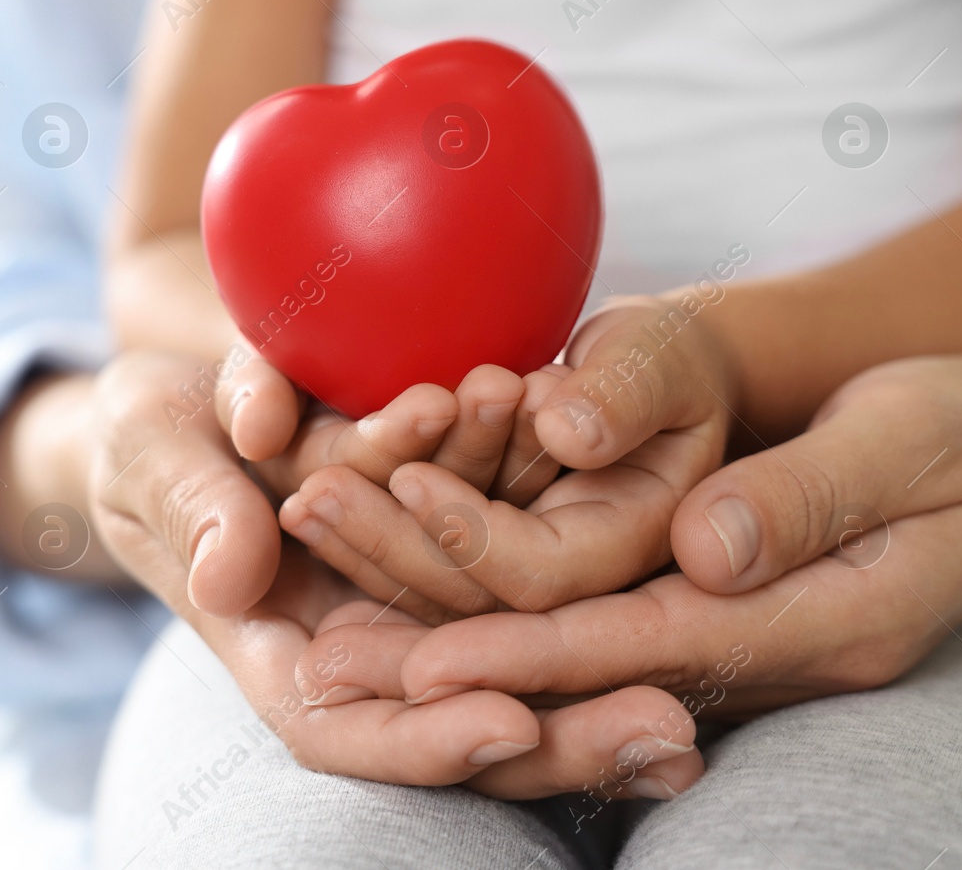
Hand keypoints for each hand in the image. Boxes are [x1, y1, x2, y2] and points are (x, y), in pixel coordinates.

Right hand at [87, 349, 706, 796]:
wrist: (191, 408)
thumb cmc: (148, 436)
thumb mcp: (150, 453)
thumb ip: (191, 506)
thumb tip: (237, 572)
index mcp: (274, 649)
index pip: (347, 728)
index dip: (426, 740)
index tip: (509, 725)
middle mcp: (356, 645)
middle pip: (457, 714)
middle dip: (559, 733)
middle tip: (667, 734)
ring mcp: (410, 604)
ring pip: (507, 653)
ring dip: (597, 666)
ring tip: (697, 673)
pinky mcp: (452, 550)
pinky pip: (521, 573)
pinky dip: (587, 575)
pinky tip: (680, 565)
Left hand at [266, 295, 737, 621]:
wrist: (652, 391)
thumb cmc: (663, 360)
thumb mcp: (660, 359)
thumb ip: (627, 393)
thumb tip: (568, 430)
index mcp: (635, 554)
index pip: (545, 575)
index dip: (474, 534)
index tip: (409, 478)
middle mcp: (578, 599)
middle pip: (476, 602)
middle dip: (394, 551)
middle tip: (312, 499)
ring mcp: (526, 593)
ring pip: (439, 599)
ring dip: (364, 553)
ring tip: (297, 501)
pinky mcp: (488, 578)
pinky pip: (424, 576)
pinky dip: (368, 543)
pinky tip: (304, 500)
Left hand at [294, 356, 961, 719]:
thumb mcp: (920, 444)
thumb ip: (813, 495)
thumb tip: (707, 548)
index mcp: (812, 622)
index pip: (639, 648)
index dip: (527, 652)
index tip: (420, 659)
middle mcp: (750, 642)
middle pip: (572, 659)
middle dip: (447, 648)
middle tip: (319, 652)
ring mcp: (721, 624)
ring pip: (557, 634)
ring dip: (442, 613)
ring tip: (329, 588)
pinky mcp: (695, 592)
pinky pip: (573, 601)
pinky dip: (482, 585)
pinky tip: (398, 565)